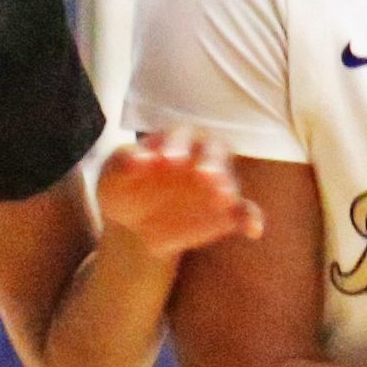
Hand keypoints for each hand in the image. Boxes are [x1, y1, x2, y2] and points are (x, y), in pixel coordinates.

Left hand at [96, 128, 263, 256]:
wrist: (133, 223)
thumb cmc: (124, 186)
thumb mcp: (113, 173)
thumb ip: (122, 162)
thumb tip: (135, 159)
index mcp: (175, 143)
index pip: (182, 135)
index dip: (177, 144)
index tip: (168, 160)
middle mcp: (200, 159)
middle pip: (214, 152)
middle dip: (211, 161)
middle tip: (204, 174)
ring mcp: (215, 186)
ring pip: (230, 181)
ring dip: (229, 187)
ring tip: (224, 199)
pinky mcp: (224, 213)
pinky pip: (243, 213)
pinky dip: (251, 219)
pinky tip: (253, 231)